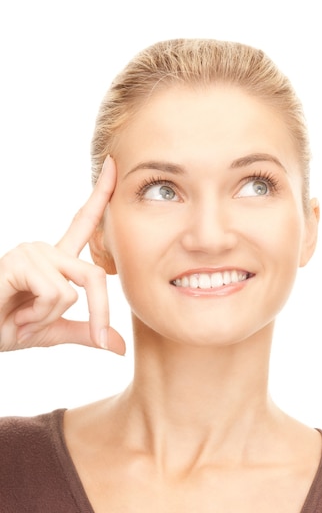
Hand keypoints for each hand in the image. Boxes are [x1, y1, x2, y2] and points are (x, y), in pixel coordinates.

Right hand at [0, 155, 125, 354]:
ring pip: (72, 292)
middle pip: (95, 276)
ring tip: (22, 315)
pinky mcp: (20, 261)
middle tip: (66, 333)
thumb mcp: (52, 331)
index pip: (82, 223)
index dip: (100, 196)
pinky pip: (55, 293)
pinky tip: (15, 312)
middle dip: (95, 314)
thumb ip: (85, 332)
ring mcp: (32, 252)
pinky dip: (38, 314)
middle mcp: (45, 250)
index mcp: (55, 261)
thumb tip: (118, 347)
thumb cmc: (5, 327)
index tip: (113, 165)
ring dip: (47, 316)